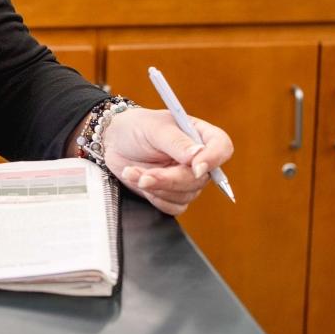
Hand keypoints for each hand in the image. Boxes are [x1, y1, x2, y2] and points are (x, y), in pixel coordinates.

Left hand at [100, 108, 232, 215]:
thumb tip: (198, 157)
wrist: (112, 141)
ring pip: (186, 195)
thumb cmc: (136, 127)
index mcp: (199, 135)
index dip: (213, 159)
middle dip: (170, 179)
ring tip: (134, 172)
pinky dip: (154, 197)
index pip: (222, 147)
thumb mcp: (154, 128)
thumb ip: (177, 142)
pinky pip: (174, 206)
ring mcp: (186, 177)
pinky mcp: (172, 193)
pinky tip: (138, 180)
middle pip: (200, 178)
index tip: (194, 167)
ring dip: (157, 187)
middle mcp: (197, 158)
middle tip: (146, 175)